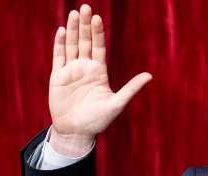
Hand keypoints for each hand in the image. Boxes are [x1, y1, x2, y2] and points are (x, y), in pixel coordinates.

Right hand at [47, 4, 151, 153]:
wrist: (76, 132)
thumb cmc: (98, 120)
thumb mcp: (117, 104)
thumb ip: (131, 88)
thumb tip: (150, 76)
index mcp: (99, 72)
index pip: (99, 48)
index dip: (98, 33)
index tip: (98, 18)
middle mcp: (85, 68)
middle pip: (85, 42)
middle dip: (85, 25)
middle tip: (85, 8)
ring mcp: (71, 71)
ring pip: (71, 45)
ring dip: (73, 30)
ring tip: (74, 14)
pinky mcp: (57, 76)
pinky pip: (58, 57)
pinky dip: (59, 44)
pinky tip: (62, 31)